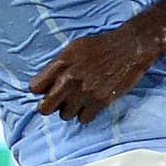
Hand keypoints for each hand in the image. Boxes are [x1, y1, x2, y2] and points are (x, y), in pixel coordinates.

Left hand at [29, 25, 160, 123]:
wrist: (130, 47)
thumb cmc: (101, 46)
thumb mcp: (74, 48)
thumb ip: (58, 65)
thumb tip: (44, 84)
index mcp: (61, 63)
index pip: (35, 88)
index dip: (41, 91)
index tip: (47, 90)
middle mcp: (70, 79)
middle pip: (45, 108)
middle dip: (50, 106)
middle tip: (59, 101)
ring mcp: (85, 92)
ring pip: (65, 115)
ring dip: (71, 109)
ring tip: (80, 99)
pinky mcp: (100, 101)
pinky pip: (84, 119)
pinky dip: (87, 113)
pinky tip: (91, 103)